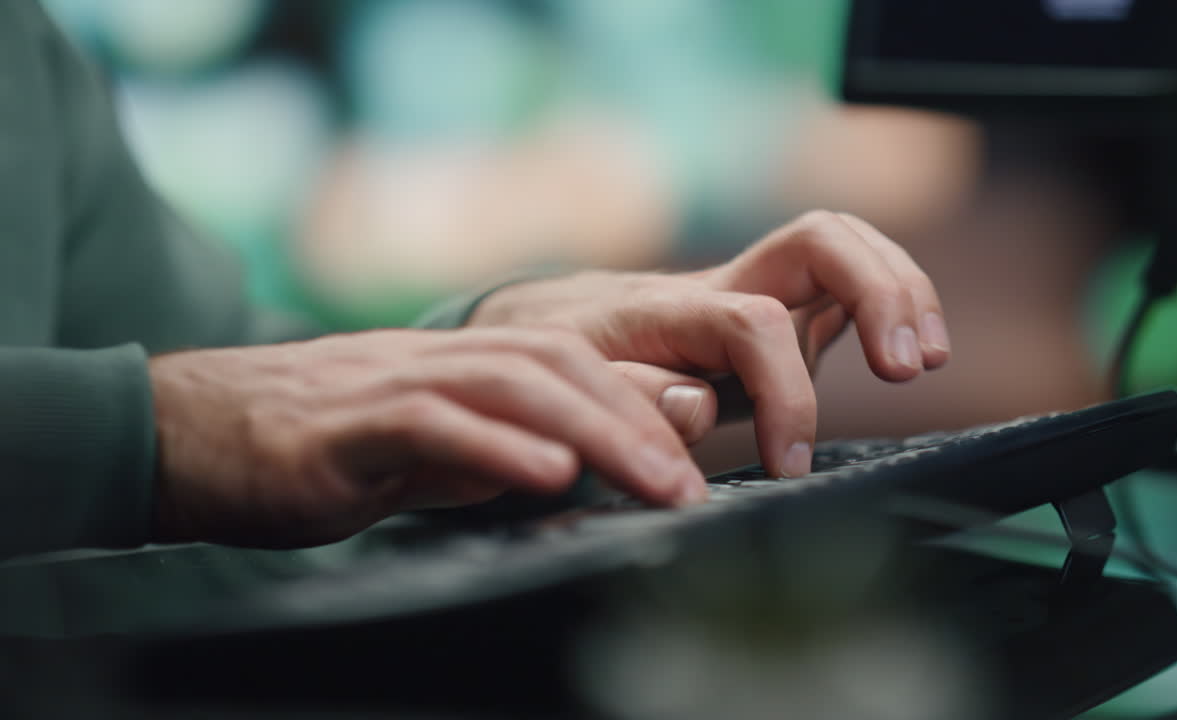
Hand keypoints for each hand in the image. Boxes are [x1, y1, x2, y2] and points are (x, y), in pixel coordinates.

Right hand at [149, 328, 705, 547]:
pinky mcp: (342, 425)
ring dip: (594, 429)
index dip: (637, 401)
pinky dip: (497, 446)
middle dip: (636, 417)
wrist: (185, 429)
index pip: (567, 361)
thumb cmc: (308, 443)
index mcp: (456, 364)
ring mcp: (387, 385)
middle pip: (556, 362)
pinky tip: (550, 473)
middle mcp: (432, 360)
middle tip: (691, 482)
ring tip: (653, 478)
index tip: (689, 460)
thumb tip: (561, 467)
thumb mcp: (416, 449)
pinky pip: (430, 424)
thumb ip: (486, 452)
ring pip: (509, 382)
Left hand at [468, 210, 950, 477]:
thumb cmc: (566, 362)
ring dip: (901, 287)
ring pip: (843, 244)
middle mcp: (723, 285)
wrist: (547, 326)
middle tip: (909, 365)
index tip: (788, 462)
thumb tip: (699, 400)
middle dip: (879, 291)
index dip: (787, 392)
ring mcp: (756, 288)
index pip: (752, 326)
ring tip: (928, 354)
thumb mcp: (577, 394)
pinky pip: (844, 280)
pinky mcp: (778, 306)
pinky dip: (890, 299)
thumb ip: (634, 399)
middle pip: (820, 239)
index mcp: (670, 310)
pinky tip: (910, 347)